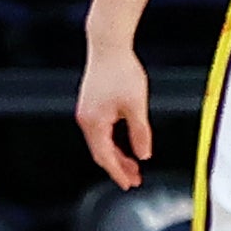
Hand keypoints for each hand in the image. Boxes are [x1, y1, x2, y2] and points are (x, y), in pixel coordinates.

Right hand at [74, 42, 151, 193]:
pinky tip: (124, 143)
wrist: (108, 45)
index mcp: (94, 123)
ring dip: (116, 155)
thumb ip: (140, 133)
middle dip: (118, 167)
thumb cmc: (121, 71)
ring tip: (133, 164)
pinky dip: (112, 142)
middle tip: (134, 179)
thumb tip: (144, 155)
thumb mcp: (136, 106)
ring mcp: (86, 112)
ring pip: (100, 142)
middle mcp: (86, 119)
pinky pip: (100, 131)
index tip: (129, 185)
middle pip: (100, 153)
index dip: (118, 173)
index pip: (105, 157)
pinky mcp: (90, 104)